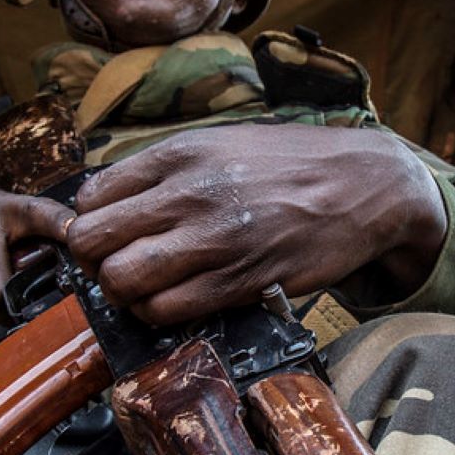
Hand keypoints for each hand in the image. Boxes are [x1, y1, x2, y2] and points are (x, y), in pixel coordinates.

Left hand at [64, 124, 447, 325]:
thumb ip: (167, 169)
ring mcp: (214, 239)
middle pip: (92, 242)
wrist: (364, 183)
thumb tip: (109, 202)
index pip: (90, 199)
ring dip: (125, 292)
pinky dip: (159, 312)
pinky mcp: (240, 280)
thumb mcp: (222, 141)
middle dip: (97, 261)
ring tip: (148, 286)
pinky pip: (165, 310)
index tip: (112, 235)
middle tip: (120, 264)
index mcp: (179, 153)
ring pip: (121, 281)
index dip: (91, 224)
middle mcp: (189, 193)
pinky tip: (178, 299)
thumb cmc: (290, 164)